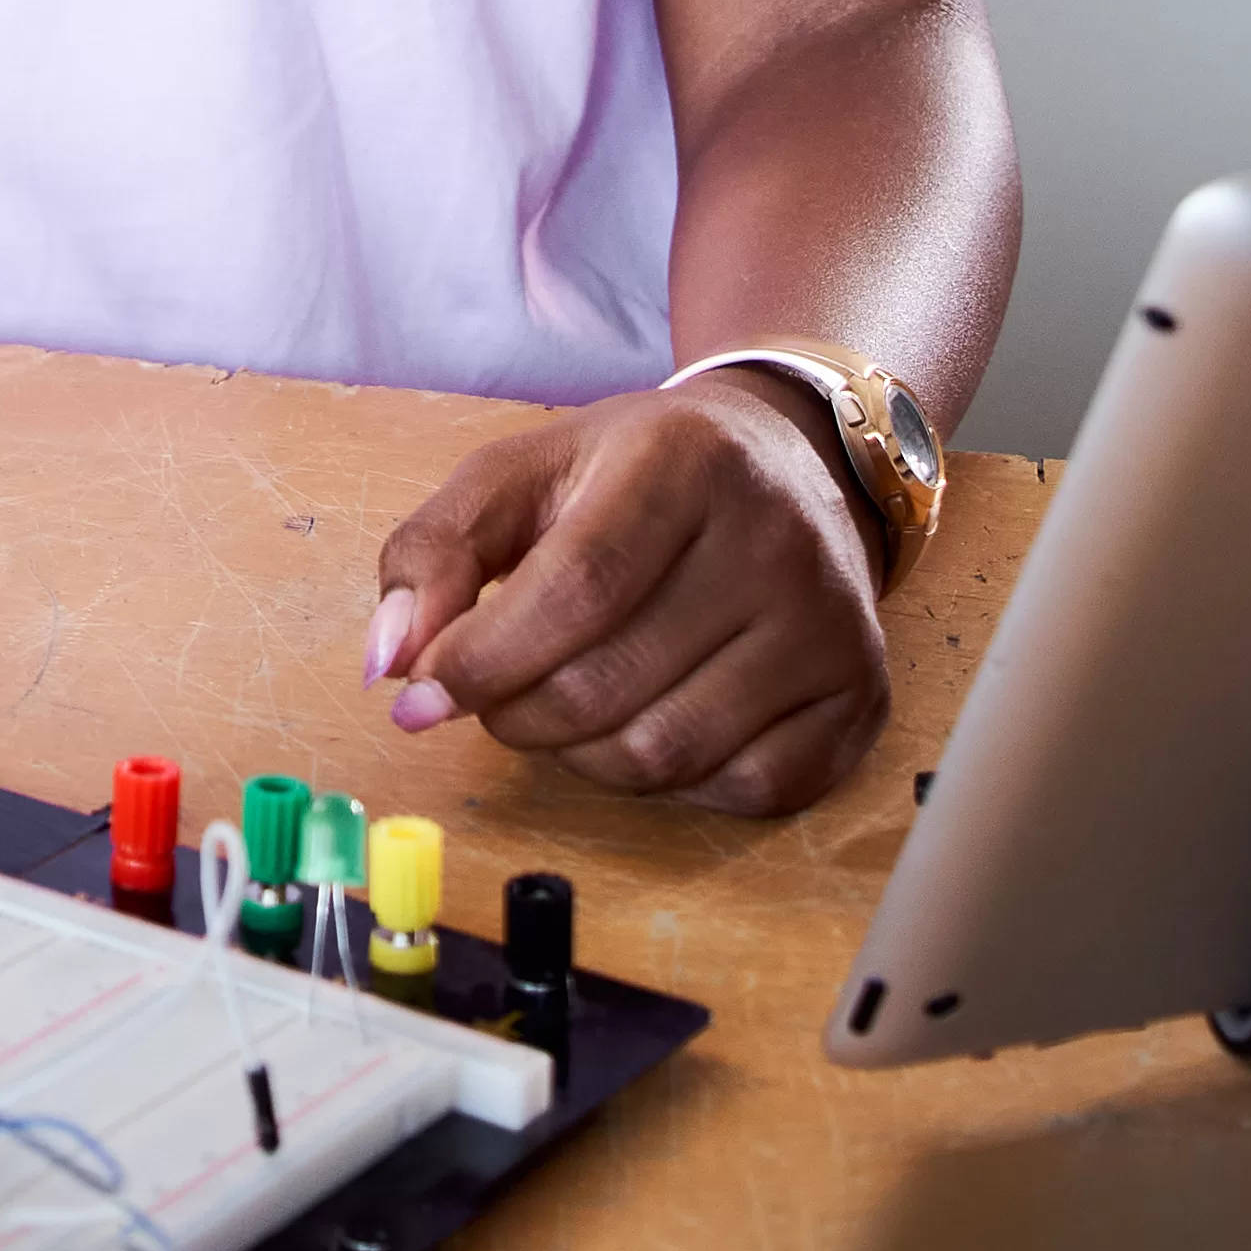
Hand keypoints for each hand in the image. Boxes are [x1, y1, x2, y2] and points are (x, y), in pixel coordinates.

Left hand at [365, 378, 889, 813]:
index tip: (421, 696)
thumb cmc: (634, 477)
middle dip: (517, 712)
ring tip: (566, 703)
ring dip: (582, 754)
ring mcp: (830, 623)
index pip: (576, 589)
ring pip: (665, 754)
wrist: (787, 464)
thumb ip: (434, 552)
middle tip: (495, 692)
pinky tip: (650, 718)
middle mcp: (777, 538)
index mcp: (687, 460)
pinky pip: (740, 790)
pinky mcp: (859, 695)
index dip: (484, 660)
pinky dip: (670, 781)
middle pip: (609, 686)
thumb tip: (391, 662)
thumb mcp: (521, 475)